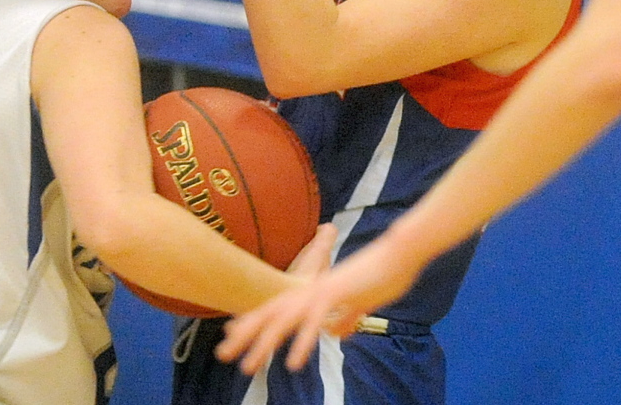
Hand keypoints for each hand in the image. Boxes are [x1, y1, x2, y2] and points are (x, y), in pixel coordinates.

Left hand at [215, 233, 424, 374]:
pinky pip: (314, 323)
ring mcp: (319, 293)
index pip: (275, 309)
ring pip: (284, 321)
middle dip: (245, 336)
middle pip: (269, 315)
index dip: (253, 322)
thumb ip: (344, 317)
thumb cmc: (380, 275)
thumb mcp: (357, 303)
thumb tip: (335, 332)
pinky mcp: (335, 296)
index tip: (232, 336)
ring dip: (264, 344)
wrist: (398, 253)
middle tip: (222, 354)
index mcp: (312, 292)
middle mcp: (308, 291)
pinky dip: (302, 343)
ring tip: (248, 367)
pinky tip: (293, 363)